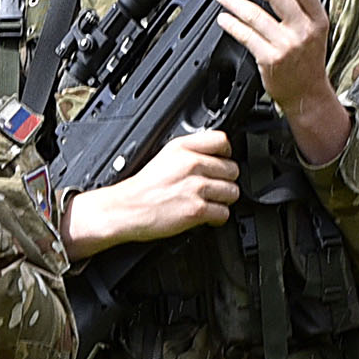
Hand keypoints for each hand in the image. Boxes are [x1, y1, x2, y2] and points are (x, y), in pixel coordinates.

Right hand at [63, 131, 239, 255]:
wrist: (126, 209)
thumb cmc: (142, 188)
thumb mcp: (164, 156)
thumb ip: (190, 152)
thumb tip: (214, 156)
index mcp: (182, 148)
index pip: (222, 141)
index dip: (226, 154)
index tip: (222, 162)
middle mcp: (191, 164)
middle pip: (232, 169)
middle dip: (225, 181)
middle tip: (213, 187)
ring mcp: (196, 187)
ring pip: (232, 192)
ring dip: (223, 200)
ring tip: (209, 202)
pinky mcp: (197, 210)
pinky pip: (224, 213)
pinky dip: (217, 217)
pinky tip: (206, 215)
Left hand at [217, 0, 347, 163]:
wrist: (307, 95)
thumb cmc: (308, 62)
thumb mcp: (316, 32)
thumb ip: (302, 10)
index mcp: (318, 20)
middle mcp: (304, 31)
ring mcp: (286, 45)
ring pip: (255, 15)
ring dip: (234, 1)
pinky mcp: (270, 59)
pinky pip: (246, 35)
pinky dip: (232, 24)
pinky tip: (224, 18)